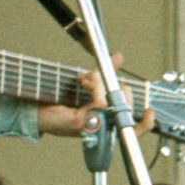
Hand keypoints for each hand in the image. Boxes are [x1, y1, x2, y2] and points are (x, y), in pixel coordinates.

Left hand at [37, 55, 154, 137]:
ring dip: (100, 84)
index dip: (146, 122)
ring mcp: (95, 127)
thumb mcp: (86, 83)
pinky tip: (84, 82)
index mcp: (106, 121)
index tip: (150, 112)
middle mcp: (103, 127)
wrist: (34, 107)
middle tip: (94, 79)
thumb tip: (118, 57)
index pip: (134, 127)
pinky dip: (95, 85)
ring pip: (114, 102)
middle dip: (116, 87)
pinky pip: (101, 101)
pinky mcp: (85, 123)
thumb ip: (104, 73)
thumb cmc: (56, 99)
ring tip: (84, 80)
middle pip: (128, 108)